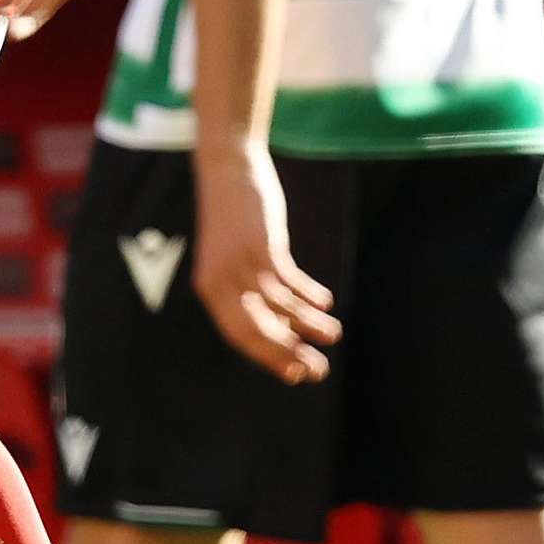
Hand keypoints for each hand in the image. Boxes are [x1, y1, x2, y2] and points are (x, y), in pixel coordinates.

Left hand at [193, 142, 340, 384]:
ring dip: (310, 325)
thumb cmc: (232, 217)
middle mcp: (221, 282)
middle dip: (291, 354)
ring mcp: (240, 264)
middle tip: (319, 370)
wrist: (227, 169)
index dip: (270, 359)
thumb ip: (250, 291)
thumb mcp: (234, 258)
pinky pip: (290, 281)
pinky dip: (310, 295)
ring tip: (333, 334)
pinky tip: (326, 302)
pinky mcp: (261, 246)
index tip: (295, 374)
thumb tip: (283, 327)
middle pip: (258, 331)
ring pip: (281, 308)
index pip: (239, 337)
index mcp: (210, 289)